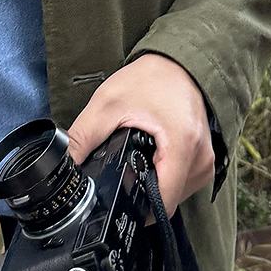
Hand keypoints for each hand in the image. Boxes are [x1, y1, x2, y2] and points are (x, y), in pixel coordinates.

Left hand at [67, 51, 214, 215]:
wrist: (180, 61)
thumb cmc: (152, 78)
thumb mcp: (108, 103)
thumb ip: (82, 136)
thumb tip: (64, 166)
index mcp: (182, 146)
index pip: (162, 202)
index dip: (135, 209)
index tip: (115, 202)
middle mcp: (200, 158)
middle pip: (167, 201)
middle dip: (140, 195)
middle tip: (122, 172)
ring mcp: (206, 160)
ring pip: (175, 195)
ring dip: (154, 187)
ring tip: (138, 162)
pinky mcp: (204, 159)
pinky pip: (183, 184)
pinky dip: (165, 178)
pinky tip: (152, 161)